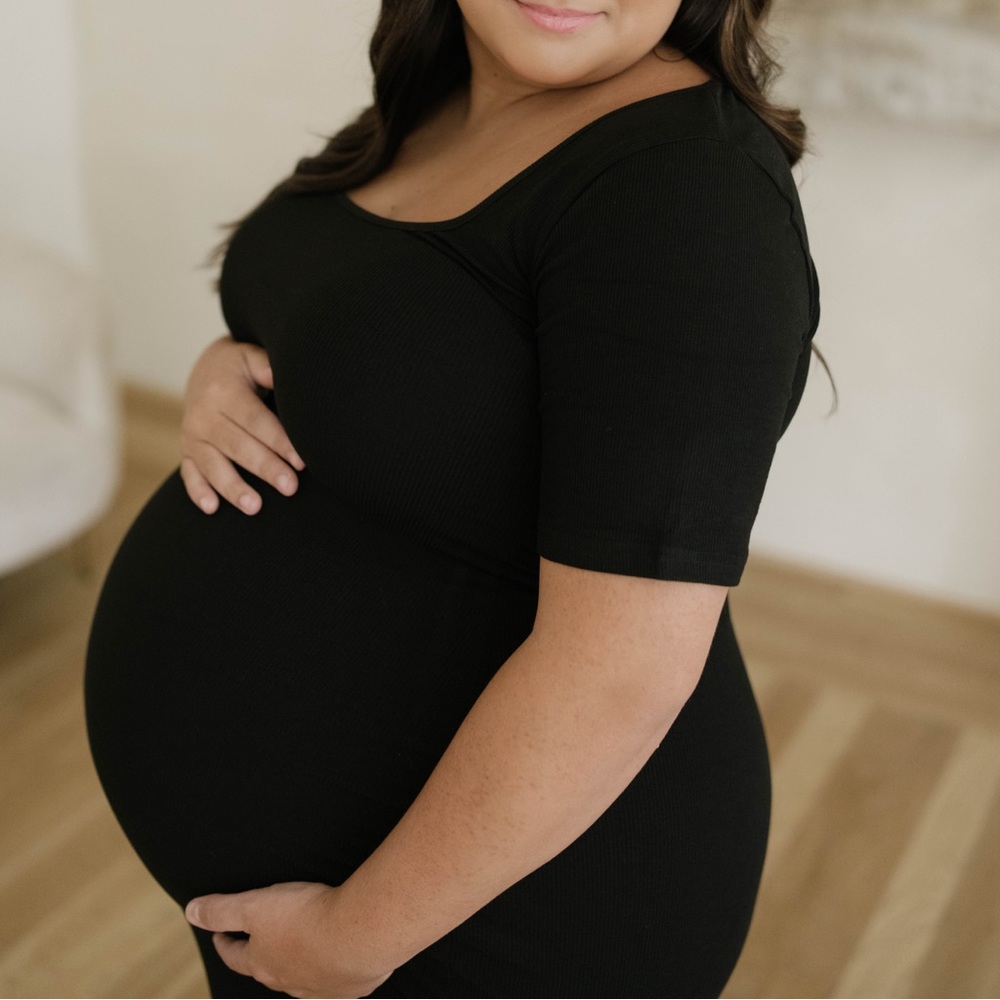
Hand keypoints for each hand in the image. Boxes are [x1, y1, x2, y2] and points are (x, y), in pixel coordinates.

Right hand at [180, 337, 304, 513]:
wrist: (205, 370)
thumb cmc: (240, 368)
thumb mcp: (251, 357)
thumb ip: (266, 366)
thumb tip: (280, 376)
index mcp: (223, 391)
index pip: (255, 421)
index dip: (279, 441)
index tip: (301, 461)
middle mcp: (203, 416)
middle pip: (238, 446)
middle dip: (265, 468)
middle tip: (290, 487)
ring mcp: (192, 436)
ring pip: (214, 465)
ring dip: (233, 487)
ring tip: (255, 507)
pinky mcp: (187, 451)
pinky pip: (189, 474)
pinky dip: (198, 492)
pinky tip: (212, 508)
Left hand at [185, 882, 392, 998]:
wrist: (359, 933)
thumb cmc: (306, 917)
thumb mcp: (255, 906)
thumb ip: (222, 910)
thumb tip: (191, 911)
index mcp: (263, 964)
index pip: (235, 955)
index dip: (226, 942)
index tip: (221, 934)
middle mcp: (288, 982)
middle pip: (268, 971)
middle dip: (262, 956)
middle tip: (261, 941)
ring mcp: (321, 988)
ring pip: (303, 979)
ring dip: (299, 965)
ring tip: (303, 950)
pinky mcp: (351, 986)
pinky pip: (337, 981)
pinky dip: (334, 970)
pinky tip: (341, 959)